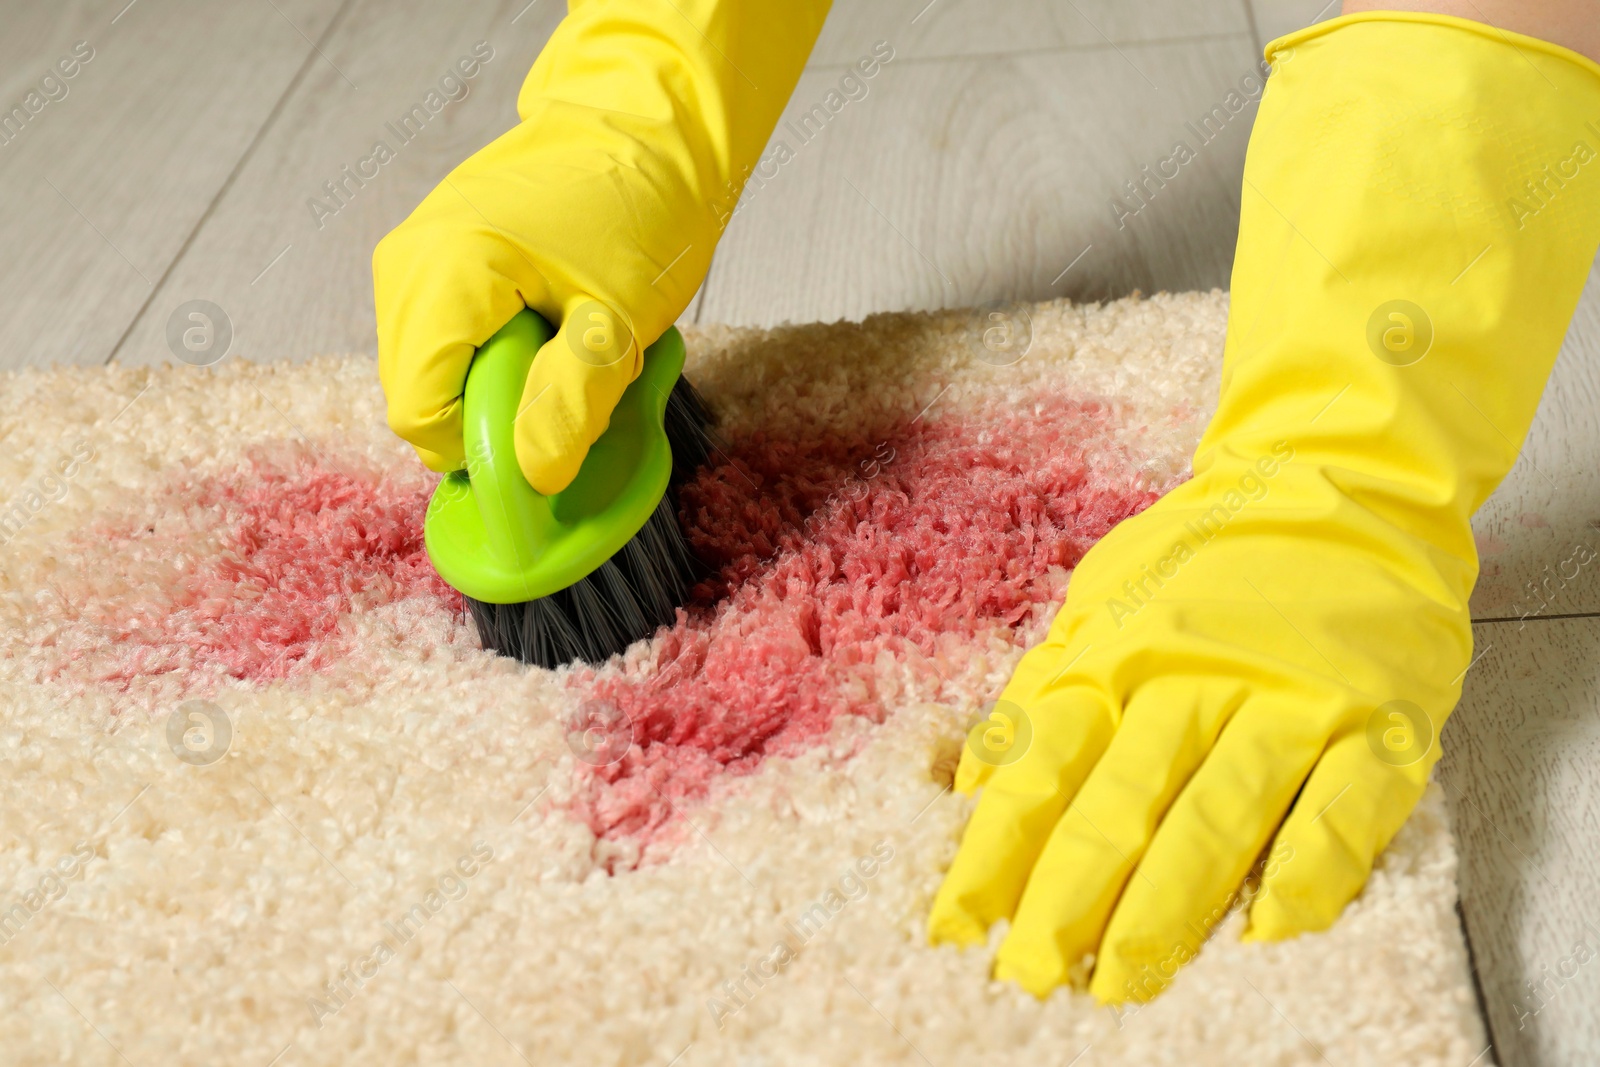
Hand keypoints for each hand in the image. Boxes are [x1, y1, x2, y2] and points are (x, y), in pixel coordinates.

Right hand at [373, 0, 828, 492]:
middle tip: (566, 379)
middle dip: (489, 413)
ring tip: (560, 343)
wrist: (647, 126)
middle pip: (416, 396)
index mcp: (444, 274)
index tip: (546, 431)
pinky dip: (492, 354)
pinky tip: (544, 325)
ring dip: (494, 383)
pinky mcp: (432, 258)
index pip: (418, 412)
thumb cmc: (640, 210)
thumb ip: (569, 404)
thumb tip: (533, 476)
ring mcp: (413, 258)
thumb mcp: (618, 322)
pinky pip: (445, 340)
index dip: (478, 444)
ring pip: (429, 373)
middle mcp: (407, 266)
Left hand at [928, 446, 1452, 1002]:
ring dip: (1169, 904)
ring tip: (1124, 978)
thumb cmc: (1204, 559)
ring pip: (1217, 813)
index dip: (996, 851)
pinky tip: (1271, 931)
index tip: (961, 925)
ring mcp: (1287, 699)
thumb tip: (968, 785)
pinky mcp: (1376, 719)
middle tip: (1032, 974)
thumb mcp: (1101, 599)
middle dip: (1069, 897)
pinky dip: (1308, 870)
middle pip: (1120, 802)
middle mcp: (1191, 679)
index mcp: (1116, 654)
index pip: (1040, 767)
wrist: (1339, 483)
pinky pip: (1342, 806)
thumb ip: (1041, 689)